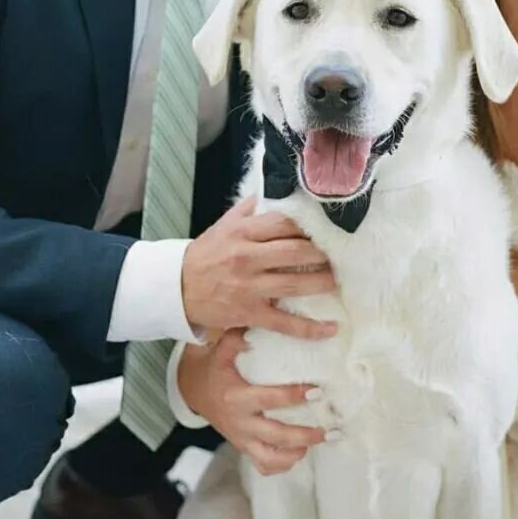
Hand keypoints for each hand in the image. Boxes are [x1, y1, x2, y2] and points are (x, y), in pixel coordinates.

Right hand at [176, 331, 328, 476]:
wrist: (195, 393)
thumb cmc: (215, 370)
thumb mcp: (221, 351)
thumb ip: (237, 338)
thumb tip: (256, 329)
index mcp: (237, 397)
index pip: (269, 399)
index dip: (295, 396)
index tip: (318, 391)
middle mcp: (240, 423)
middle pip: (276, 436)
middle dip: (303, 435)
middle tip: (326, 429)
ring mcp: (242, 439)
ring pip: (271, 457)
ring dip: (296, 453)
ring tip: (317, 441)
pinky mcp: (244, 448)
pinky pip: (263, 466)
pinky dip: (282, 465)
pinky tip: (299, 454)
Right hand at [181, 195, 337, 339]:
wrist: (177, 288)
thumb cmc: (206, 254)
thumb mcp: (224, 225)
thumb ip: (250, 208)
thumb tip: (275, 190)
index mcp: (243, 233)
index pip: (285, 223)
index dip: (309, 226)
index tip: (327, 228)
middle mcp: (248, 257)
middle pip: (296, 251)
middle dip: (323, 253)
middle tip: (340, 254)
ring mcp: (250, 287)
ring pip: (296, 283)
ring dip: (323, 282)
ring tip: (339, 280)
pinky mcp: (250, 313)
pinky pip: (285, 322)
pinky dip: (310, 328)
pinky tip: (331, 328)